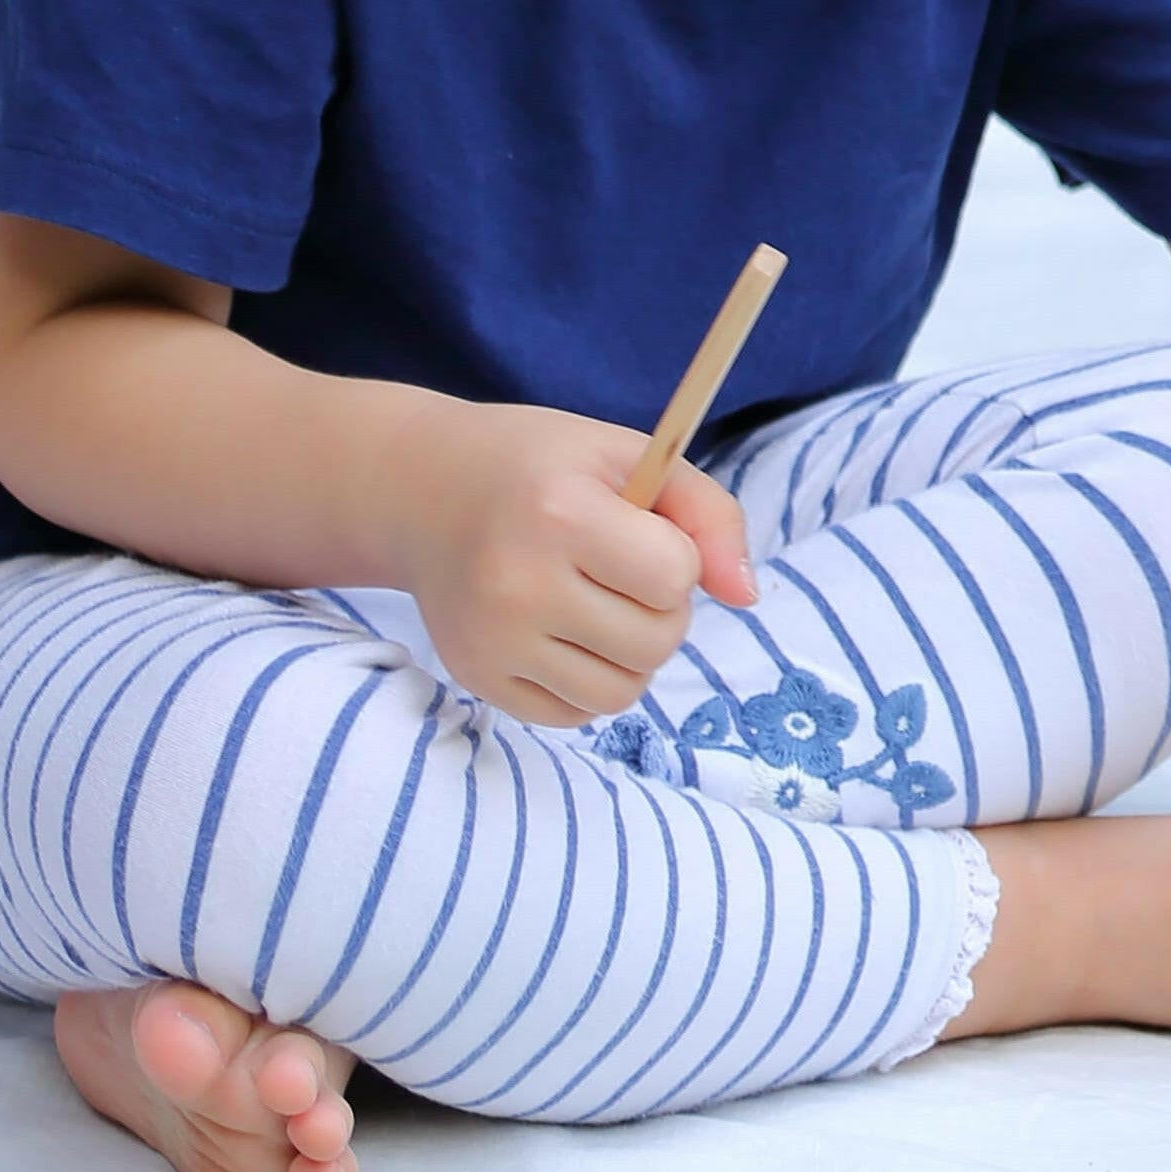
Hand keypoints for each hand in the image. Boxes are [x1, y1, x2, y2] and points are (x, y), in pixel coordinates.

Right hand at [390, 398, 754, 726]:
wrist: (422, 490)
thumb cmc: (542, 469)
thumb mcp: (629, 457)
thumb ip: (708, 515)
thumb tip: (748, 597)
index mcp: (558, 514)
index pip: (675, 577)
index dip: (675, 556)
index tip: (638, 531)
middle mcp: (516, 584)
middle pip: (657, 641)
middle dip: (660, 608)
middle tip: (617, 568)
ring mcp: (492, 639)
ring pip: (622, 691)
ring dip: (630, 654)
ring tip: (595, 603)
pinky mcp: (476, 677)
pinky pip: (576, 714)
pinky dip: (586, 682)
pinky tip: (561, 632)